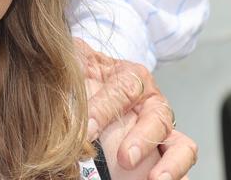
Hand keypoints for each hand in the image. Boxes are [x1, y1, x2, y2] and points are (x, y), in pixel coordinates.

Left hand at [75, 39, 197, 178]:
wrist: (89, 87)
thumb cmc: (83, 76)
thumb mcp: (76, 63)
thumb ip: (70, 65)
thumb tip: (49, 62)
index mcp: (132, 76)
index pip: (125, 88)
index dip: (105, 108)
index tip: (88, 128)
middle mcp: (152, 103)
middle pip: (156, 118)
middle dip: (141, 139)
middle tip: (124, 157)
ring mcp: (161, 131)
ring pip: (181, 145)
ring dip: (171, 163)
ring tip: (155, 179)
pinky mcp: (165, 155)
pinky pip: (181, 165)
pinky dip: (175, 174)